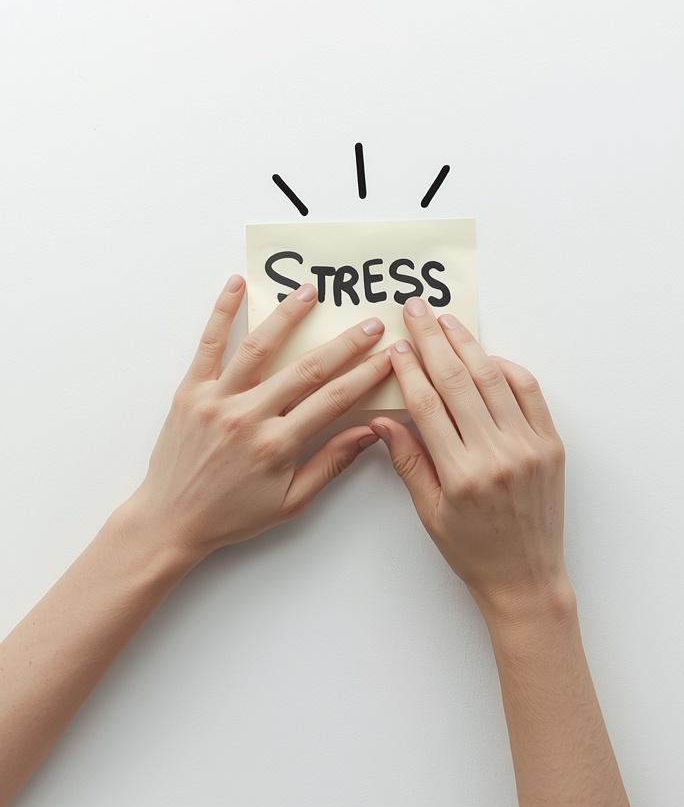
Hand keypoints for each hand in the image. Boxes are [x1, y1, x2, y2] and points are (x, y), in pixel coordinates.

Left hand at [125, 275, 392, 560]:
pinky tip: (236, 286)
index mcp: (277, 445)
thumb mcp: (292, 501)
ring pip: (259, 348)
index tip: (390, 356)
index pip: (334, 399)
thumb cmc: (233, 515)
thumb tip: (370, 432)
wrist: (170, 520)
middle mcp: (248, 417)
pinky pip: (207, 346)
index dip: (367, 374)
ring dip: (288, 316)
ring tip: (311, 291)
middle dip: (345, 343)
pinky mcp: (189, 392)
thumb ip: (331, 463)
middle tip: (371, 323)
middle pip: (307, 369)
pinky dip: (222, 313)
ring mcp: (216, 400)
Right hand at [371, 297, 568, 616]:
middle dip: (433, 341)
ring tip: (446, 321)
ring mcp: (529, 447)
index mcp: (461, 474)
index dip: (409, 370)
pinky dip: (508, 369)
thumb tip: (382, 418)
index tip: (395, 345)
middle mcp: (498, 455)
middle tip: (415, 309)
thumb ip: (408, 460)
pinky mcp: (551, 446)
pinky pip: (529, 394)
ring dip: (469, 345)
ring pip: (495, 380)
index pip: (428, 405)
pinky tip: (486, 356)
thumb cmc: (472, 551)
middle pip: (459, 381)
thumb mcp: (429, 512)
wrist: (526, 576)